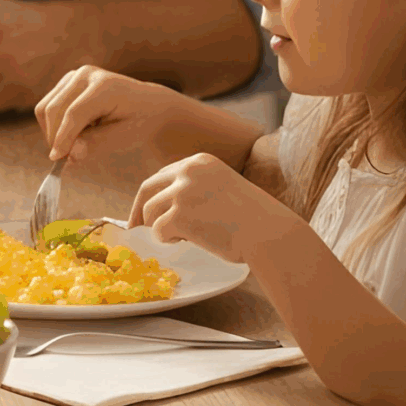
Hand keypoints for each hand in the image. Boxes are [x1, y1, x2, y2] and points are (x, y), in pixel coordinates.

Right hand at [37, 67, 206, 170]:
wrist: (148, 105)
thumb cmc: (139, 122)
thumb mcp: (124, 137)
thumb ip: (95, 144)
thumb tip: (70, 155)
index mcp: (105, 86)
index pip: (74, 113)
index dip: (63, 138)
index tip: (57, 160)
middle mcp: (86, 74)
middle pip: (54, 109)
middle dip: (55, 137)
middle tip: (65, 159)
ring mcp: (74, 75)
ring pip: (46, 108)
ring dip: (53, 131)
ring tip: (75, 144)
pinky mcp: (66, 82)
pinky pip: (48, 106)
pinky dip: (55, 125)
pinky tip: (76, 132)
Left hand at [127, 149, 289, 264]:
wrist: (269, 233)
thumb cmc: (253, 219)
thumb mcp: (222, 188)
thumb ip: (195, 189)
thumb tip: (164, 205)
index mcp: (199, 162)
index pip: (163, 175)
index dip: (151, 194)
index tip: (144, 210)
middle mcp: (188, 171)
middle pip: (148, 188)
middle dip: (139, 210)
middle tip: (135, 228)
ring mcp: (183, 192)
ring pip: (151, 211)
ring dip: (159, 228)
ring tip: (181, 239)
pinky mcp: (180, 215)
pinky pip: (159, 230)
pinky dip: (166, 240)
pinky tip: (184, 243)